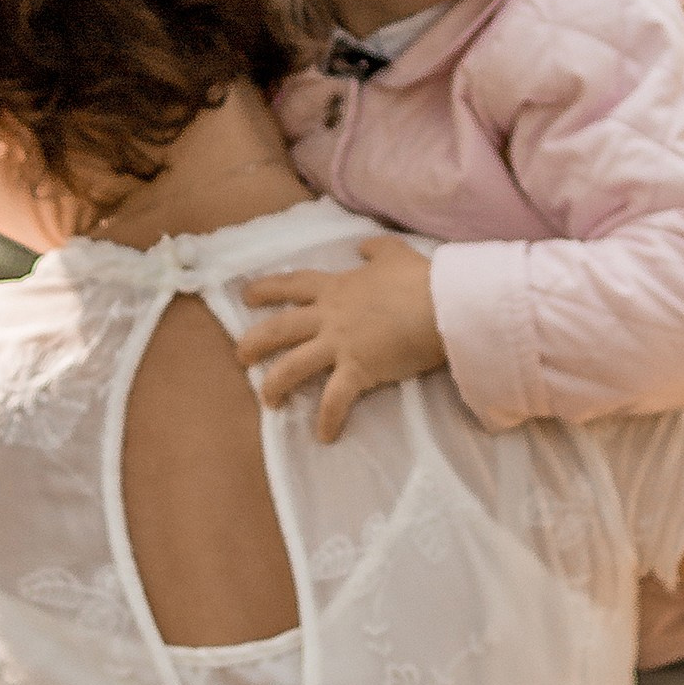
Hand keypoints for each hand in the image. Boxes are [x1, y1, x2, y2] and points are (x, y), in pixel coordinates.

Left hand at [235, 236, 444, 441]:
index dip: (267, 289)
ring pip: (292, 365)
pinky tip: (324, 436)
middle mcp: (329, 316)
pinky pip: (335, 399)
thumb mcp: (395, 253)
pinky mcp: (358, 369)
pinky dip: (328, 419)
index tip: (247, 295)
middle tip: (239, 356)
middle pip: (279, 328)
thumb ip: (375, 249)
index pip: (293, 285)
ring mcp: (340, 343)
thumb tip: (362, 247)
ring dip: (274, 384)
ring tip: (267, 401)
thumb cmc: (421, 279)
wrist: (443, 304)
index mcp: (336, 288)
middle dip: (253, 342)